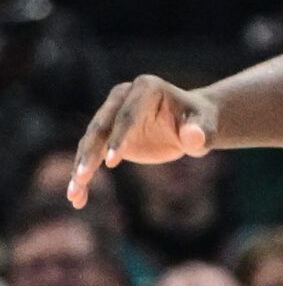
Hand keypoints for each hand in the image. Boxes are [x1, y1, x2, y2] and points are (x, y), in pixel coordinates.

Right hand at [68, 75, 217, 207]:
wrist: (193, 123)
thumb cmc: (201, 123)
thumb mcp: (206, 128)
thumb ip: (200, 133)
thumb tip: (193, 138)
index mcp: (146, 88)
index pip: (128, 116)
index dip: (120, 137)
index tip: (112, 162)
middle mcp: (122, 97)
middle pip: (101, 127)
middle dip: (90, 153)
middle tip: (82, 177)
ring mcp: (111, 115)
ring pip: (90, 142)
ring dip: (81, 167)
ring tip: (74, 193)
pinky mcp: (107, 135)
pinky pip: (91, 155)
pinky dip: (85, 176)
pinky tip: (78, 198)